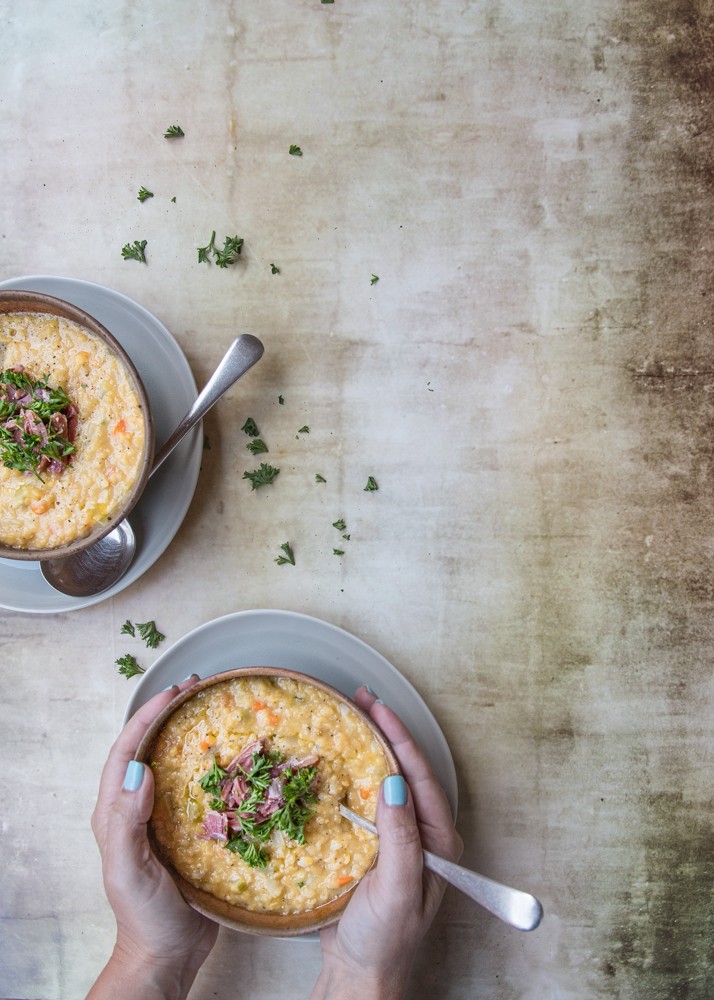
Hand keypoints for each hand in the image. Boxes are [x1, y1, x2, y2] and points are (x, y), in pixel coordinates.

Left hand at [88, 677, 217, 999]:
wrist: (167, 954)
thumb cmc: (143, 915)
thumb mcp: (127, 869)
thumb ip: (126, 821)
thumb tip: (140, 771)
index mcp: (116, 811)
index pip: (127, 750)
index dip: (148, 716)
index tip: (174, 692)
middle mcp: (138, 808)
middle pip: (150, 747)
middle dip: (170, 713)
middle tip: (197, 687)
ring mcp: (164, 818)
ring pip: (176, 763)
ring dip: (192, 733)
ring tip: (216, 709)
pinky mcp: (191, 831)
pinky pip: (202, 788)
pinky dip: (216, 766)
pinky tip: (238, 759)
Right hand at [312, 686, 462, 999]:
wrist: (360, 977)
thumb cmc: (385, 941)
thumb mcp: (397, 889)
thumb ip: (400, 838)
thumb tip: (395, 783)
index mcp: (438, 842)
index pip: (419, 776)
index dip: (399, 738)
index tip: (378, 708)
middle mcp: (421, 835)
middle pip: (405, 770)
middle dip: (385, 732)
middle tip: (362, 699)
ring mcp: (397, 839)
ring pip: (385, 781)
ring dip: (368, 748)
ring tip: (350, 717)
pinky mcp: (372, 846)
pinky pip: (364, 801)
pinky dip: (351, 775)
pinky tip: (336, 761)